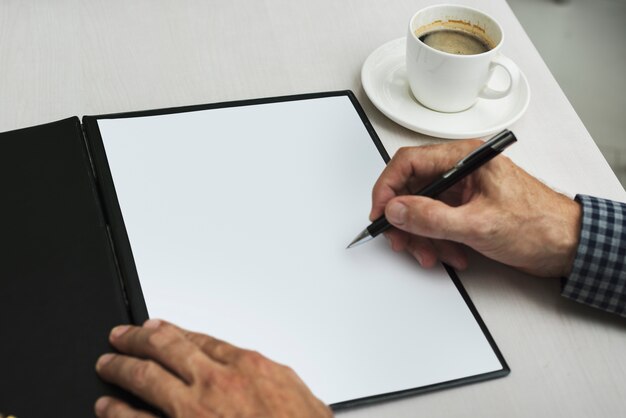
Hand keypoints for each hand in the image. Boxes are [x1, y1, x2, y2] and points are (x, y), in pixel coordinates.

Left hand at [95, 319, 332, 417]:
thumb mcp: (300, 397)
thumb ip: (270, 380)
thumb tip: (256, 373)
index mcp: (246, 367)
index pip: (199, 338)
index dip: (173, 330)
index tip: (158, 327)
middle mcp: (215, 384)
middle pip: (165, 348)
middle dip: (138, 339)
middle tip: (121, 335)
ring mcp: (191, 413)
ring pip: (145, 379)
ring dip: (121, 368)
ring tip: (108, 364)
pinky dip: (117, 412)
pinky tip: (106, 407)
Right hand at [370, 140, 581, 277]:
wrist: (568, 247)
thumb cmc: (540, 225)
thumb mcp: (479, 224)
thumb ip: (432, 218)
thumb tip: (397, 209)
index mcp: (466, 158)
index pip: (410, 162)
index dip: (388, 187)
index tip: (380, 212)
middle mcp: (462, 171)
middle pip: (412, 188)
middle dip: (405, 219)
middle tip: (402, 240)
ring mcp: (463, 192)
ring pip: (422, 210)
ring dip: (422, 236)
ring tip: (433, 254)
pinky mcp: (466, 211)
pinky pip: (437, 223)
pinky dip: (437, 241)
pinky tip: (452, 254)